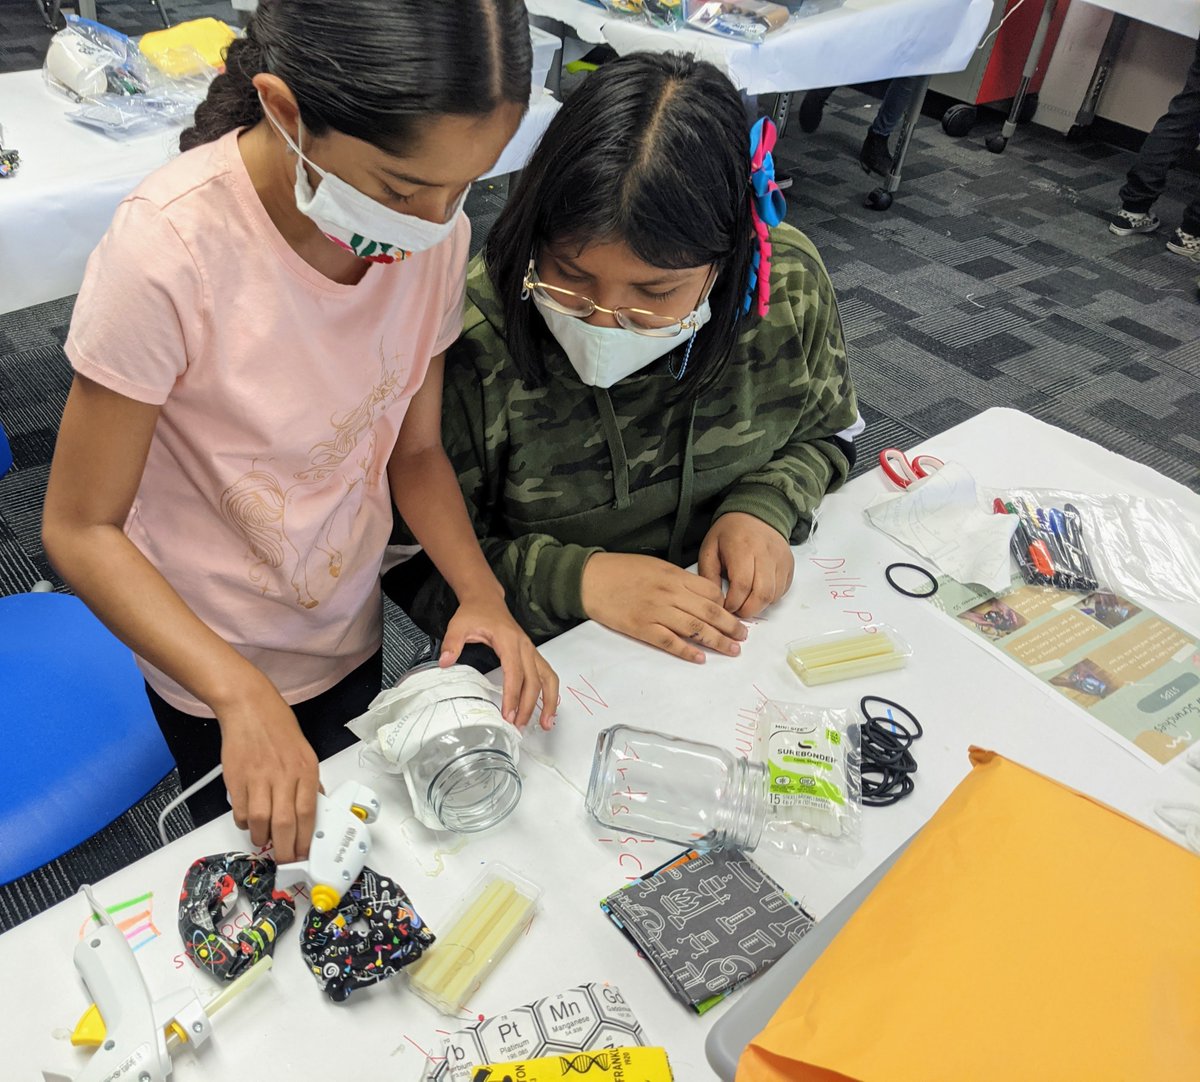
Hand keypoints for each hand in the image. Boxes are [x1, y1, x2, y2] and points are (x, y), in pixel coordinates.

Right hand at [217, 678, 319, 863]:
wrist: (251, 709)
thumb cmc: (278, 730)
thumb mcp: (305, 754)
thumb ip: (309, 784)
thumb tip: (314, 811)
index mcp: (306, 770)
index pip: (308, 813)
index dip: (305, 839)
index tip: (303, 854)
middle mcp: (284, 775)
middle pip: (285, 823)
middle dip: (285, 849)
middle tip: (284, 860)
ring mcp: (259, 777)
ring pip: (261, 821)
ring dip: (262, 837)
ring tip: (264, 840)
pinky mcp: (237, 779)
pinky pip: (241, 811)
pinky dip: (244, 823)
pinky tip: (249, 821)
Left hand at [441, 590, 558, 730]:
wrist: (487, 599)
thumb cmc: (475, 613)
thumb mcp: (458, 625)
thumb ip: (452, 644)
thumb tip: (445, 663)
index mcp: (508, 640)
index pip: (514, 672)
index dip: (512, 695)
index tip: (508, 715)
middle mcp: (525, 646)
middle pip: (533, 680)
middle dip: (528, 706)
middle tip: (519, 727)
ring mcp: (531, 650)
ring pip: (548, 678)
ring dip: (549, 701)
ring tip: (547, 724)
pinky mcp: (532, 655)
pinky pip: (547, 675)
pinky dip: (551, 692)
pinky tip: (548, 709)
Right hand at [580, 552, 747, 663]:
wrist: (590, 578)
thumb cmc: (622, 570)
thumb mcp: (656, 566)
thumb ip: (679, 579)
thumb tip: (701, 594)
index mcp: (674, 575)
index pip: (710, 591)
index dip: (726, 604)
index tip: (735, 614)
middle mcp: (669, 593)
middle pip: (708, 611)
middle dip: (730, 625)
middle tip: (744, 636)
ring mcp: (655, 612)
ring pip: (694, 628)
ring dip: (716, 641)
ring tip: (732, 650)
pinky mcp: (641, 628)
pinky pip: (669, 642)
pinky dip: (686, 651)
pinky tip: (701, 658)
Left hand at [699, 512, 794, 617]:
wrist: (755, 513)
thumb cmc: (729, 533)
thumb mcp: (709, 549)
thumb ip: (708, 575)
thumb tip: (714, 600)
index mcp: (742, 548)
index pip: (742, 585)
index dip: (733, 603)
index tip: (725, 607)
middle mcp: (765, 553)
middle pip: (761, 593)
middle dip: (747, 610)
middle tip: (736, 611)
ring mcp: (780, 559)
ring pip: (774, 594)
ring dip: (759, 605)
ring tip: (746, 603)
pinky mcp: (789, 564)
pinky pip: (783, 590)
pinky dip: (770, 598)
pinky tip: (757, 593)